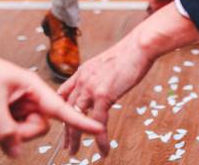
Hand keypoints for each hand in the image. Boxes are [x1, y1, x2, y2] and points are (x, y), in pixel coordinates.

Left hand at [0, 37, 103, 157]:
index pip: (60, 107)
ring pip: (23, 130)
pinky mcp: (2, 109)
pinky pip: (10, 129)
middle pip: (39, 126)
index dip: (79, 120)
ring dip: (7, 134)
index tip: (98, 128)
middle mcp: (27, 95)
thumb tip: (17, 153)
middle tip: (0, 127)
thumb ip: (5, 129)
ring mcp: (15, 103)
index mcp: (32, 86)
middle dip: (22, 133)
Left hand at [58, 37, 154, 155]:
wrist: (139, 46)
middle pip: (66, 110)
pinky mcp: (103, 95)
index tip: (61, 121)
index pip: (63, 93)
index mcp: (83, 72)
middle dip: (65, 130)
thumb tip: (105, 85)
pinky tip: (103, 149)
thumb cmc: (130, 53)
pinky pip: (97, 124)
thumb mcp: (107, 62)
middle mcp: (82, 80)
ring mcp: (90, 88)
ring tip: (75, 153)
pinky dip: (100, 140)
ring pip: (76, 119)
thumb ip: (100, 75)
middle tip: (66, 144)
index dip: (59, 109)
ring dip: (75, 139)